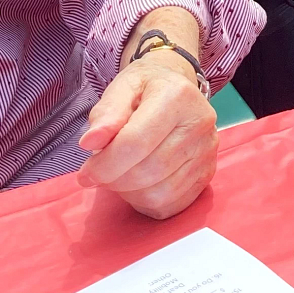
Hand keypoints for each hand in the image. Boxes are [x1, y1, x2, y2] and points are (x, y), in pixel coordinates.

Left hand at [77, 51, 217, 218]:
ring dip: (129, 193)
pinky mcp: (208, 173)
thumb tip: (91, 143)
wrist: (176, 88)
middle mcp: (200, 123)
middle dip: (114, 180)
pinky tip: (137, 185)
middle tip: (100, 173)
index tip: (85, 173)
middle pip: (148, 171)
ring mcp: (208, 151)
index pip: (136, 142)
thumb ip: (106, 114)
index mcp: (177, 95)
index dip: (105, 165)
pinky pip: (171, 205)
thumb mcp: (122, 87)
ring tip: (119, 175)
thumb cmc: (146, 89)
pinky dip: (146, 202)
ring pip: (160, 194)